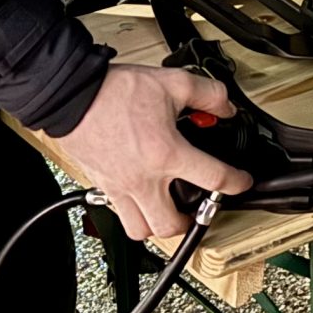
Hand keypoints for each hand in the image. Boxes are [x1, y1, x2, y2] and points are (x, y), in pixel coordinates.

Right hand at [56, 61, 250, 241]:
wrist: (71, 95)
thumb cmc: (114, 91)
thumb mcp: (173, 82)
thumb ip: (208, 95)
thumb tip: (225, 107)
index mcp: (166, 154)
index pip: (214, 179)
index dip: (237, 183)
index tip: (241, 183)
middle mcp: (143, 178)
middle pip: (171, 225)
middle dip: (190, 222)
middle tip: (197, 207)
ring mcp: (119, 186)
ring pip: (140, 230)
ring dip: (157, 225)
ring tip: (167, 211)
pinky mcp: (101, 185)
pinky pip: (116, 214)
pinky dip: (130, 214)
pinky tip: (139, 196)